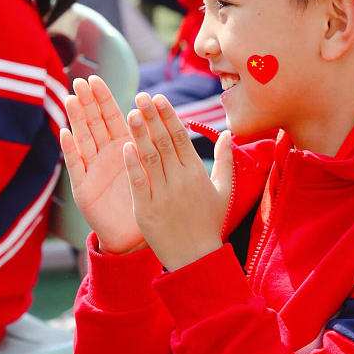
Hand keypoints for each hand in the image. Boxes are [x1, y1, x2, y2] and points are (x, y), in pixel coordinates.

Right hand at [60, 76, 145, 254]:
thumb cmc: (148, 199)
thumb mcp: (156, 167)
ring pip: (84, 140)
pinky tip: (65, 133)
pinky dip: (71, 150)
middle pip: (94, 124)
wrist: (134, 234)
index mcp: (124, 147)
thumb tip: (172, 118)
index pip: (113, 117)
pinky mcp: (85, 189)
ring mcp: (93, 170)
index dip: (104, 99)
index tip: (96, 79)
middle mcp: (106, 155)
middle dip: (87, 103)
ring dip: (77, 120)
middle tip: (79, 81)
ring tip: (71, 99)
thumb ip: (159, 143)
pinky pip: (77, 167)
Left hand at [123, 93, 232, 270]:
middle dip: (152, 117)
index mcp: (197, 173)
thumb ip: (225, 159)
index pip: (181, 137)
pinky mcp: (148, 211)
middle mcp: (181, 181)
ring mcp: (164, 196)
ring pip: (151, 158)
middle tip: (141, 96)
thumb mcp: (223, 189)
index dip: (169, 116)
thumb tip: (228, 132)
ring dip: (140, 134)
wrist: (196, 258)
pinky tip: (124, 147)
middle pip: (165, 142)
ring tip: (130, 112)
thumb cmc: (210, 222)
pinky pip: (139, 183)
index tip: (159, 97)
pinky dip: (132, 165)